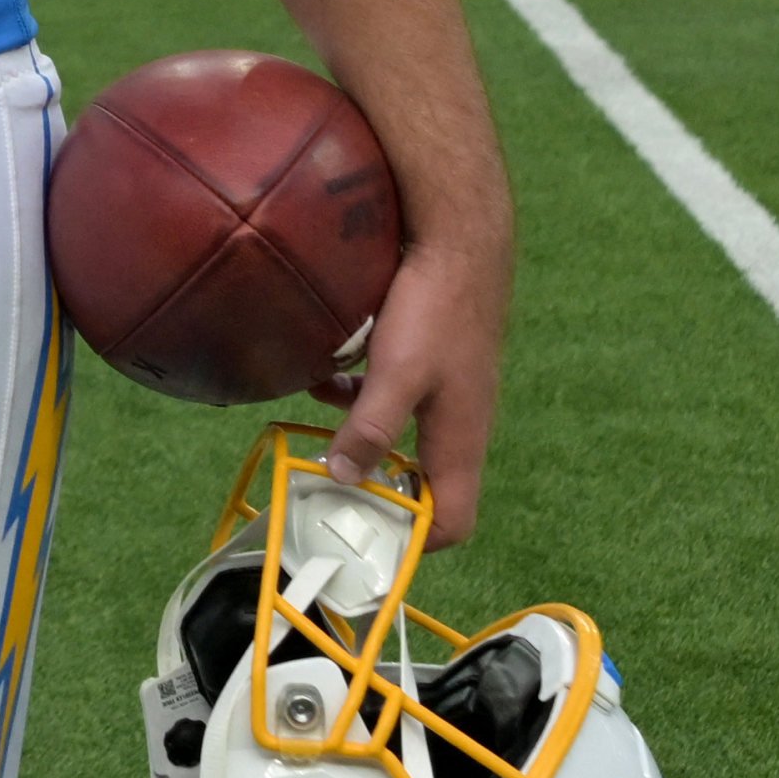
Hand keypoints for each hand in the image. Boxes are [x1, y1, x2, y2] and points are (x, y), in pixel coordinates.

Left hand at [315, 233, 508, 544]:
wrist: (458, 238)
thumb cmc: (436, 308)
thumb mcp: (397, 374)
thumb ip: (371, 429)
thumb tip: (344, 480)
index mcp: (460, 441)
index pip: (452, 520)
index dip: (413, 539)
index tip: (365, 536)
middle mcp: (458, 425)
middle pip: (421, 484)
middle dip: (376, 490)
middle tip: (329, 490)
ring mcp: (445, 393)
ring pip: (400, 437)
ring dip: (360, 439)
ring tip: (318, 433)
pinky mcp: (429, 362)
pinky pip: (390, 398)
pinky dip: (358, 397)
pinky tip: (326, 377)